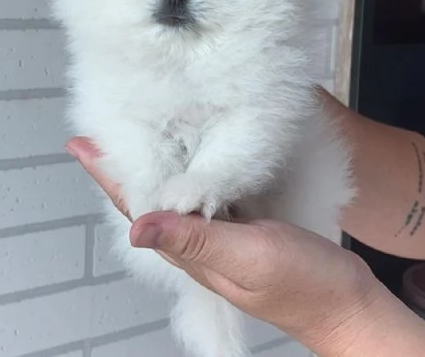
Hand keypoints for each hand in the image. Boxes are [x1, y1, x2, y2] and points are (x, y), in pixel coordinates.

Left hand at [66, 136, 379, 353]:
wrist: (343, 299)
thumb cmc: (301, 283)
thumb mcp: (247, 256)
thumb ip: (196, 241)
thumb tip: (137, 227)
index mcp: (188, 248)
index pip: (136, 206)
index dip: (107, 173)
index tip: (82, 142)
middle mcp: (195, 239)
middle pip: (148, 195)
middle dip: (123, 162)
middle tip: (103, 125)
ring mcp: (217, 230)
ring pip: (175, 191)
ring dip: (154, 161)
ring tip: (135, 129)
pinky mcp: (240, 221)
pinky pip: (205, 190)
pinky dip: (192, 167)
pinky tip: (192, 148)